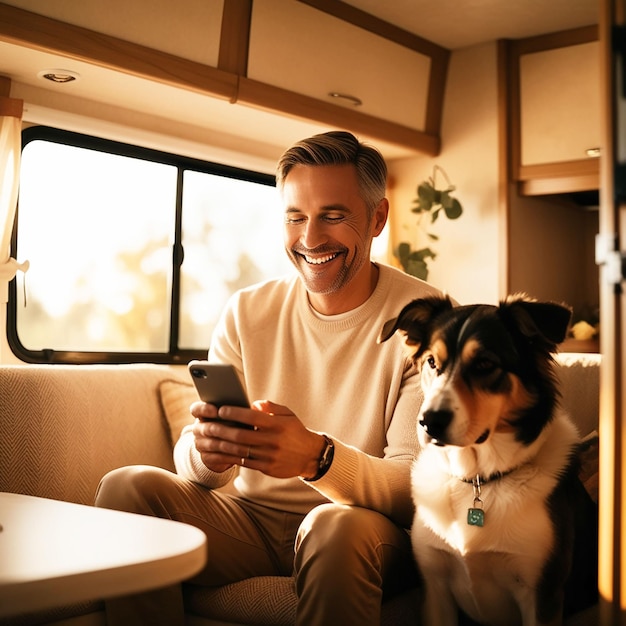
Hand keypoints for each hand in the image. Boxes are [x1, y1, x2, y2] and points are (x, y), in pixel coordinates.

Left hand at [190, 400, 325, 478]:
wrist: (310, 455)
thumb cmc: (295, 431)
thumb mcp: (288, 414)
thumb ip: (271, 407)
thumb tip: (253, 403)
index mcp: (278, 425)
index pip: (252, 417)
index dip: (235, 413)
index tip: (221, 409)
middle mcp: (274, 441)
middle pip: (242, 435)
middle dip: (222, 430)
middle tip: (208, 425)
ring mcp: (270, 456)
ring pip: (240, 450)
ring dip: (221, 445)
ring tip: (208, 439)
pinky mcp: (267, 468)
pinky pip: (244, 462)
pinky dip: (229, 457)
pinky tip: (219, 452)